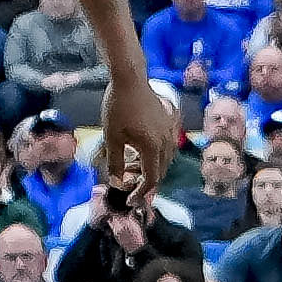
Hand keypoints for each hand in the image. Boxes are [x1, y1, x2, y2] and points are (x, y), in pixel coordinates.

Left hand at [101, 67, 180, 195]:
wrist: (130, 80)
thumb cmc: (118, 107)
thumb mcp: (112, 136)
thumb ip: (116, 161)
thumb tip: (117, 182)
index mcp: (153, 149)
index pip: (151, 179)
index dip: (141, 192)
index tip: (130, 200)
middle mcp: (167, 143)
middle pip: (159, 171)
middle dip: (142, 181)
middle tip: (125, 183)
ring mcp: (169, 133)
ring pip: (162, 159)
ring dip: (146, 167)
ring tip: (127, 165)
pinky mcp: (168, 124)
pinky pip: (164, 147)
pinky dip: (151, 154)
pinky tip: (135, 149)